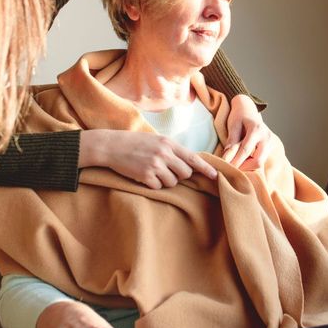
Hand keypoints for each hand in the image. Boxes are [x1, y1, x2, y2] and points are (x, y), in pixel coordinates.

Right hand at [79, 129, 217, 188]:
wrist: (112, 146)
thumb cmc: (135, 143)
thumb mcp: (156, 140)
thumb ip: (172, 150)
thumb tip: (189, 163)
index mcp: (168, 143)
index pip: (193, 158)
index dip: (206, 168)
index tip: (215, 176)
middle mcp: (164, 154)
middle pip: (185, 173)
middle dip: (180, 176)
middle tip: (167, 171)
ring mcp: (155, 165)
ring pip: (172, 182)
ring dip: (165, 181)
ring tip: (152, 171)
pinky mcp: (145, 176)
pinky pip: (158, 187)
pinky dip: (153, 184)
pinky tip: (143, 175)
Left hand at [222, 94, 271, 168]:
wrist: (248, 109)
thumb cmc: (239, 116)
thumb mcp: (233, 125)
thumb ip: (232, 141)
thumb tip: (226, 159)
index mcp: (257, 129)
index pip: (245, 151)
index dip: (235, 162)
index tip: (225, 168)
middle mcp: (267, 137)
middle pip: (258, 161)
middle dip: (244, 168)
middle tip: (231, 168)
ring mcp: (271, 143)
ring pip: (260, 163)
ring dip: (247, 167)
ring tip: (235, 164)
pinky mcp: (270, 147)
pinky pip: (261, 160)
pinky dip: (251, 164)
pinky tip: (242, 162)